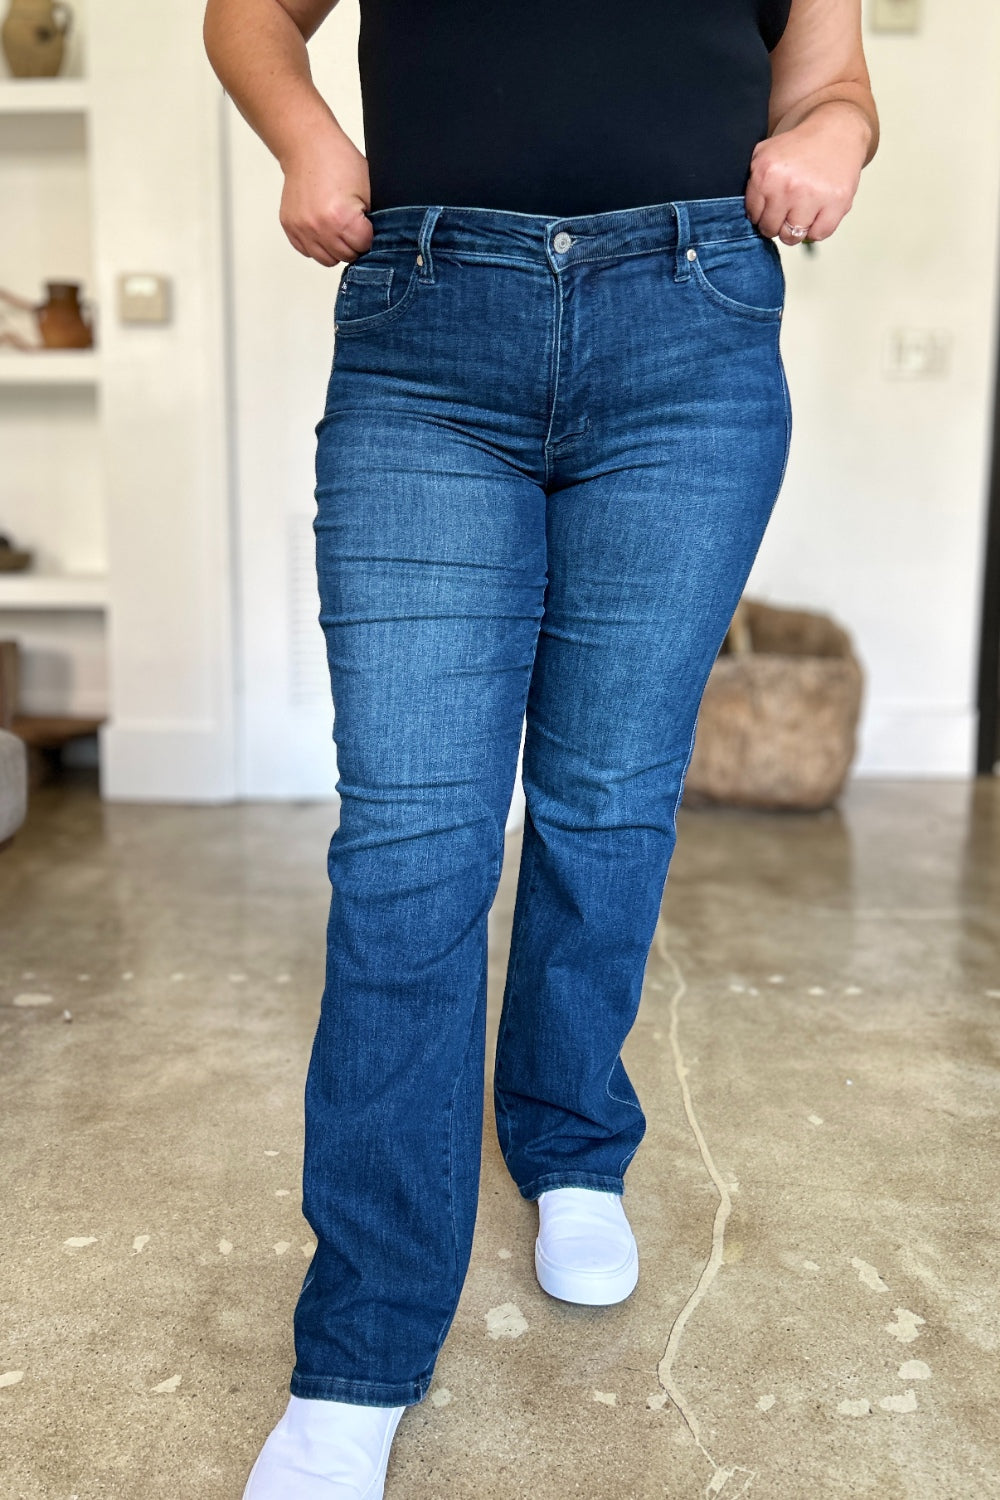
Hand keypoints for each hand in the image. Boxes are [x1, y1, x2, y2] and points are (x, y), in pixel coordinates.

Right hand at [278, 127, 373, 266]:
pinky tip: (323, 227)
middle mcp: (319, 227)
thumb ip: (372, 219)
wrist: (307, 146)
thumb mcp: (368, 189)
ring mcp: (302, 229)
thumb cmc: (338, 161)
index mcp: (341, 218)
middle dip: (353, 244)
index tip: (365, 224)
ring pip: (327, 260)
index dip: (368, 236)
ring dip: (335, 248)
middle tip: (352, 225)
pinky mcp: (290, 227)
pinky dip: (318, 244)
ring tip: (337, 227)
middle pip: (346, 256)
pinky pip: (308, 251)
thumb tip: (375, 241)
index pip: (363, 247)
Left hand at [745, 101, 870, 245]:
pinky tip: (816, 213)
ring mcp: (813, 196)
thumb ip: (751, 184)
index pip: (753, 215)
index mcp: (766, 174)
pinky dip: (816, 229)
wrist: (836, 129)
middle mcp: (788, 186)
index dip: (761, 213)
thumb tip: (747, 217)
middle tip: (786, 209)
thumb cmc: (800, 146)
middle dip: (776, 222)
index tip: (770, 206)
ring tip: (800, 212)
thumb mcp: (765, 155)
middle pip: (771, 229)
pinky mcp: (837, 202)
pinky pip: (818, 234)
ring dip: (794, 228)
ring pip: (792, 236)